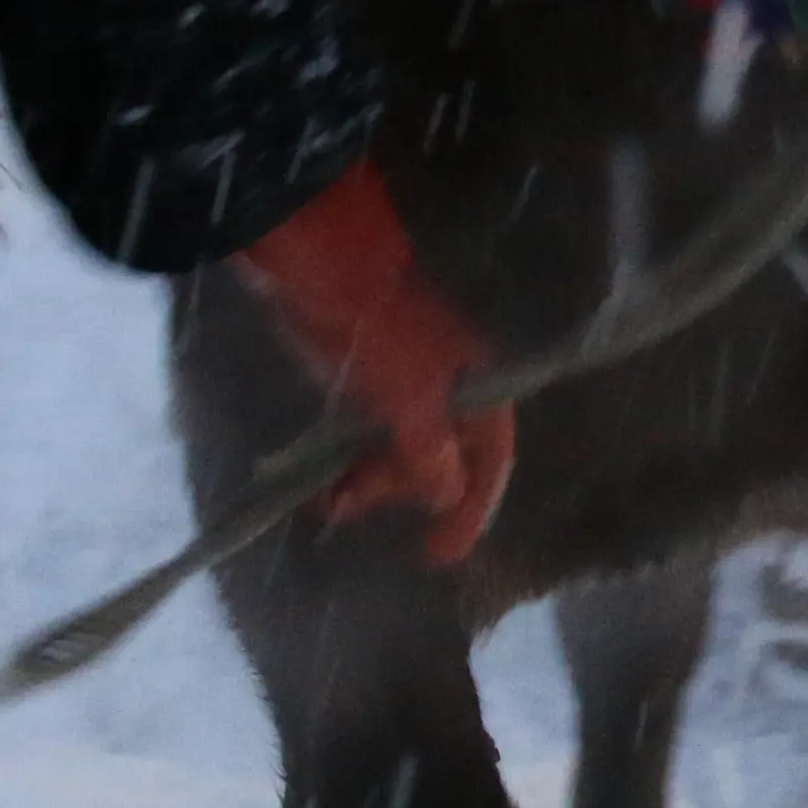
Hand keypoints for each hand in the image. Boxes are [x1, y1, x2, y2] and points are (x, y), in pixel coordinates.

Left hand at [232, 162, 513, 562]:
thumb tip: (446, 496)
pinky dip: (348, 455)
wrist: (315, 251)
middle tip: (351, 511)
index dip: (471, 509)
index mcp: (475, 384)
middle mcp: (449, 381)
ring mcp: (405, 373)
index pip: (492, 458)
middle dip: (402, 491)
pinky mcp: (364, 365)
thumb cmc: (372, 326)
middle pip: (443, 455)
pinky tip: (320, 476)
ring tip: (327, 502)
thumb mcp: (408, 397)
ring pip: (399, 443)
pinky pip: (366, 426)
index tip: (437, 556)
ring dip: (368, 478)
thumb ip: (430, 453)